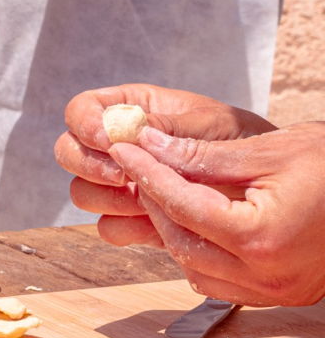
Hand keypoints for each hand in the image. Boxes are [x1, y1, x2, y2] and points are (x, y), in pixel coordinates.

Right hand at [54, 84, 275, 245]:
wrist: (269, 186)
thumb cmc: (243, 140)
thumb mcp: (214, 123)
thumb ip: (170, 127)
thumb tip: (129, 132)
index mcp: (129, 109)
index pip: (80, 110)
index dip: (84, 125)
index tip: (109, 141)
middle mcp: (117, 146)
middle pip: (68, 152)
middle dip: (90, 165)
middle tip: (126, 177)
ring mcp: (121, 184)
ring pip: (81, 192)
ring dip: (107, 198)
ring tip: (146, 200)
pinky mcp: (134, 220)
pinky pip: (108, 228)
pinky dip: (125, 227)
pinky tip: (155, 223)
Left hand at [110, 123, 324, 305]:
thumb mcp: (267, 151)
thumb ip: (202, 155)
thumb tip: (149, 144)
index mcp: (261, 237)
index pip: (182, 205)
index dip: (146, 173)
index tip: (123, 147)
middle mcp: (265, 274)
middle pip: (181, 240)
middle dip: (154, 199)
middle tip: (138, 163)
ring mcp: (273, 290)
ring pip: (194, 267)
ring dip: (172, 227)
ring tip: (163, 187)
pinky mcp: (279, 293)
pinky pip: (219, 280)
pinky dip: (197, 250)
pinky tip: (193, 219)